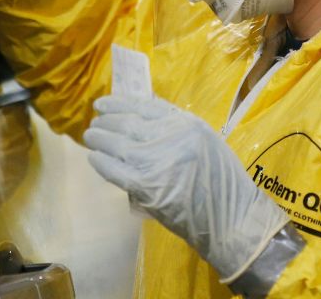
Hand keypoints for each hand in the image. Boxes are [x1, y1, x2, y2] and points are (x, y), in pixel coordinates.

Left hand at [83, 95, 288, 281]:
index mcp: (186, 123)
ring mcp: (155, 162)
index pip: (144, 105)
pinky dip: (101, 162)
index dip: (120, 103)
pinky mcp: (144, 187)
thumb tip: (144, 108)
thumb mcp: (206, 139)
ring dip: (99, 138)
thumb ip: (177, 124)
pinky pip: (113, 170)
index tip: (104, 104)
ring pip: (116, 143)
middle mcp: (169, 138)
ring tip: (91, 136)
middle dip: (106, 120)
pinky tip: (94, 157)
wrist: (229, 218)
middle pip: (127, 123)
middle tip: (95, 121)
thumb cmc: (221, 179)